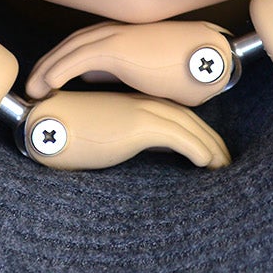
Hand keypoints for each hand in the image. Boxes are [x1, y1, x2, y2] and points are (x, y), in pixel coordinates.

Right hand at [21, 91, 229, 170]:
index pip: (176, 117)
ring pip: (189, 130)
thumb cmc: (68, 134)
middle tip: (227, 161)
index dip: (196, 133)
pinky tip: (208, 164)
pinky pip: (177, 138)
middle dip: (211, 140)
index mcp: (136, 106)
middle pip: (189, 121)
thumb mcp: (102, 134)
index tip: (211, 151)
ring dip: (211, 148)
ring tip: (224, 167)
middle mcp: (143, 105)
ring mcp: (141, 112)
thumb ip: (121, 137)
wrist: (45, 126)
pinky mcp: (138, 125)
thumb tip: (132, 151)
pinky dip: (197, 150)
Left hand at [27, 19, 235, 105]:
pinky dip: (57, 71)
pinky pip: (77, 59)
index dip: (60, 62)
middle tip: (32, 87)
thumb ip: (118, 72)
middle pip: (69, 45)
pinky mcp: (117, 48)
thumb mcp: (145, 73)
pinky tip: (46, 87)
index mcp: (122, 37)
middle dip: (48, 64)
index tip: (47, 81)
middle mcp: (115, 32)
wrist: (207, 58)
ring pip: (68, 51)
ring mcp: (115, 37)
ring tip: (33, 91)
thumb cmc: (184, 68)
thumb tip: (92, 77)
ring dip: (46, 69)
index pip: (81, 46)